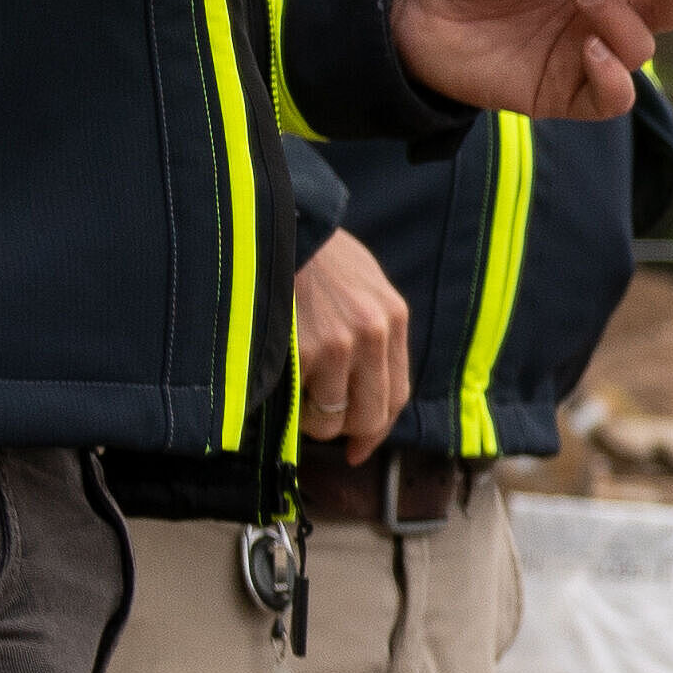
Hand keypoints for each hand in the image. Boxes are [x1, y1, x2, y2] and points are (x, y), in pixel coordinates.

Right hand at [291, 228, 412, 459]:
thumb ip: (371, 327)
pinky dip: (287, 406)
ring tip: (293, 393)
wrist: (276, 224)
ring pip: (330, 420)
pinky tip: (279, 380)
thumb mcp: (362, 281)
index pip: (397, 396)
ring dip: (310, 420)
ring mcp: (338, 346)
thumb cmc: (313, 255)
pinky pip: (298, 406)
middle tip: (322, 425)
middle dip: (345, 432)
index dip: (377, 430)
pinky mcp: (302, 352)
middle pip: (369, 416)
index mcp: (392, 317)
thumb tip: (362, 384)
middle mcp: (372, 334)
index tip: (358, 448)